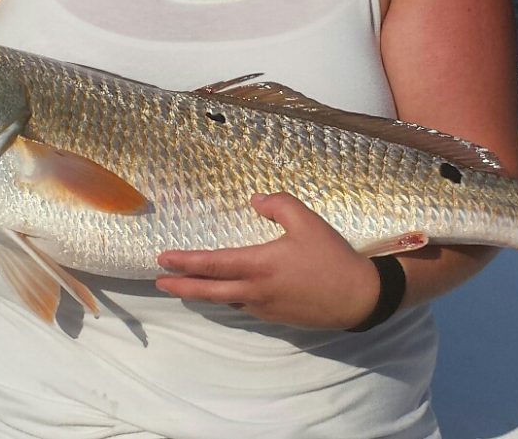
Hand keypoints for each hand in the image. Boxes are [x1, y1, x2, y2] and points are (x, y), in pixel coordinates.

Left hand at [155, 192, 381, 329]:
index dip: (185, 262)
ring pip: (225, 300)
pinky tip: (226, 293)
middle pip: (208, 290)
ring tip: (186, 286)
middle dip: (181, 285)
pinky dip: (227, 298)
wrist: (358, 297)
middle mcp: (255, 290)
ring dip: (202, 293)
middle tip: (159, 281)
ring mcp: (265, 307)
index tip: (163, 259)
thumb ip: (278, 205)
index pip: (212, 264)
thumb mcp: (307, 221)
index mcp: (259, 265)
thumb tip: (255, 200)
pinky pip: (244, 306)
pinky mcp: (277, 317)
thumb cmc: (331, 257)